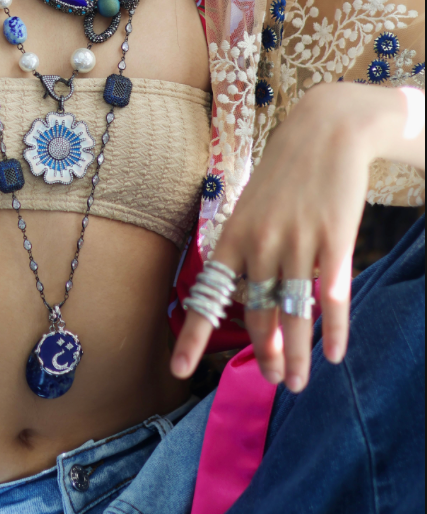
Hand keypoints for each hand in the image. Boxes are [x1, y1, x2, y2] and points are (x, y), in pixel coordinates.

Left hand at [171, 82, 424, 391]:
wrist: (325, 130)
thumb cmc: (286, 172)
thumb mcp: (253, 206)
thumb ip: (250, 250)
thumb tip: (253, 297)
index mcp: (234, 235)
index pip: (210, 294)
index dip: (193, 334)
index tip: (177, 369)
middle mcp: (262, 242)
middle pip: (258, 313)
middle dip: (262, 353)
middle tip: (271, 380)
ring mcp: (299, 242)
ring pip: (293, 313)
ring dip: (294, 354)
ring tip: (295, 382)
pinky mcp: (335, 240)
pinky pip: (332, 296)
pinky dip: (333, 329)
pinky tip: (333, 353)